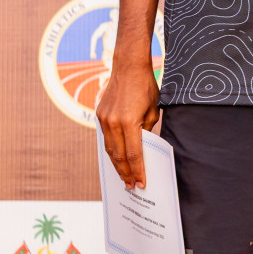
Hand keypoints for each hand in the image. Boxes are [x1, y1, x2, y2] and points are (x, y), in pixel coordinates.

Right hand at [96, 58, 160, 188]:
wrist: (128, 66)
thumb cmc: (145, 87)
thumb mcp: (153, 109)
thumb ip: (148, 130)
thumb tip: (145, 147)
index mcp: (129, 121)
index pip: (134, 154)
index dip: (138, 170)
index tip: (142, 183)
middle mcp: (113, 122)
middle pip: (119, 156)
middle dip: (126, 173)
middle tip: (131, 186)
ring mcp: (104, 119)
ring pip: (110, 149)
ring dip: (117, 164)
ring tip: (124, 177)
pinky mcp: (99, 115)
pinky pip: (106, 138)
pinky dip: (112, 150)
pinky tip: (117, 158)